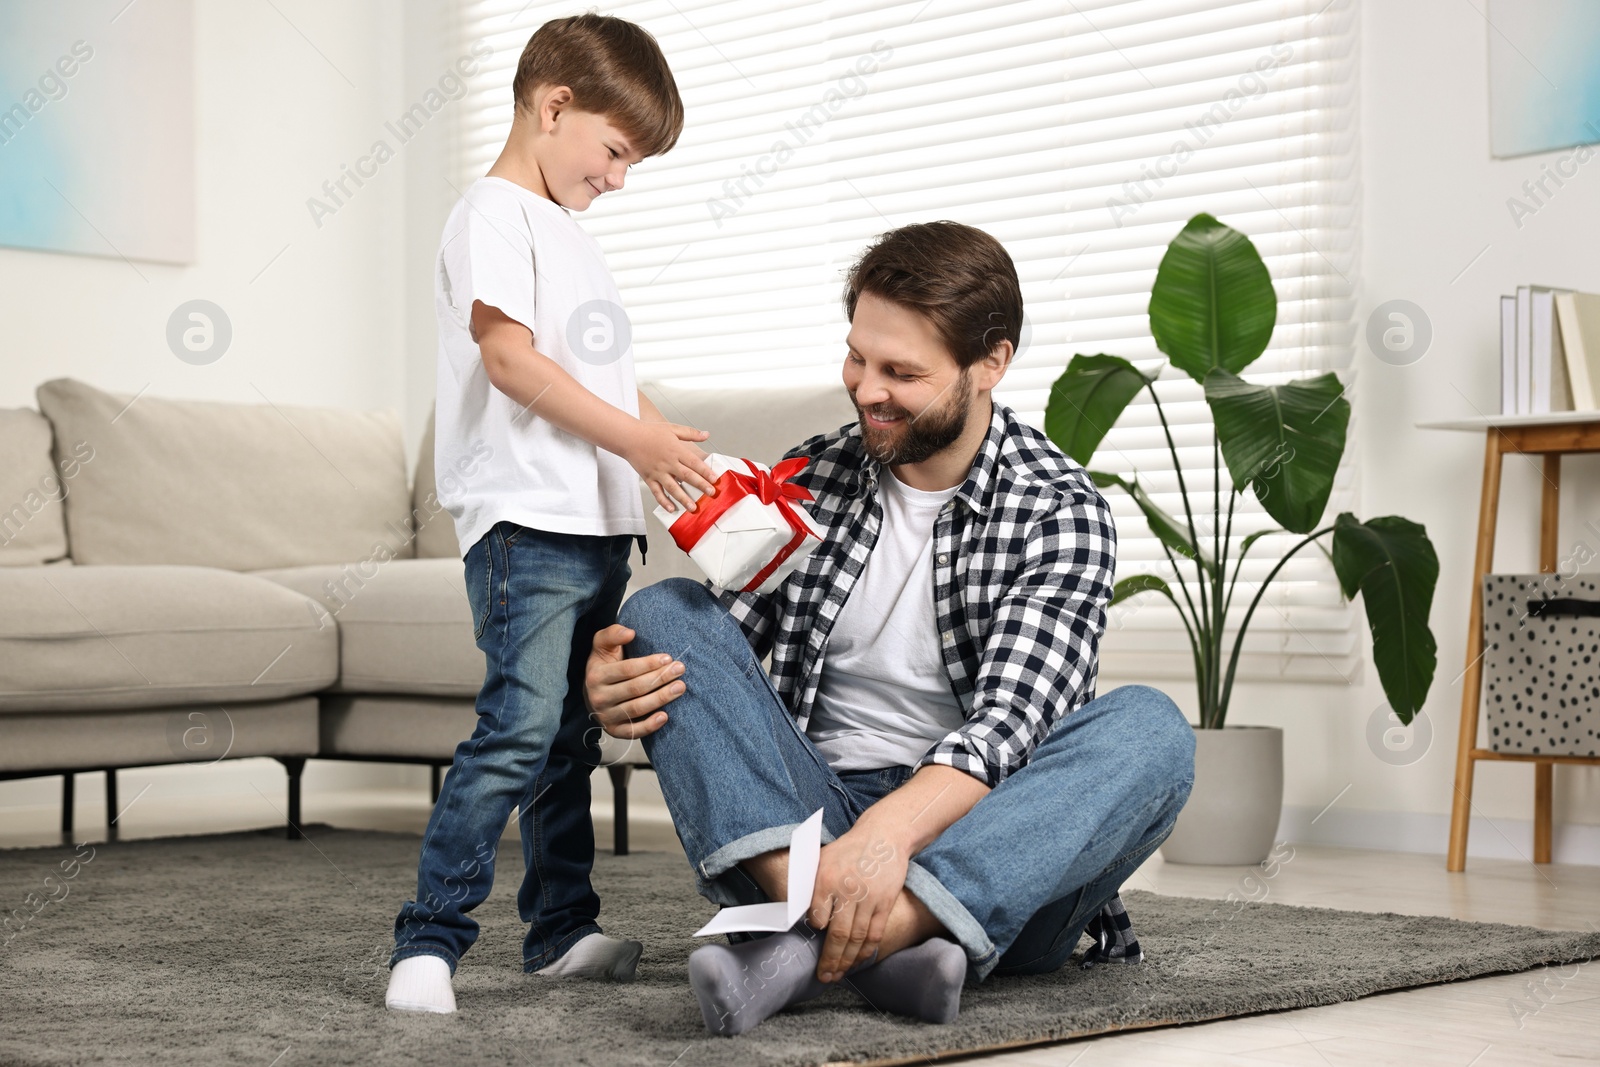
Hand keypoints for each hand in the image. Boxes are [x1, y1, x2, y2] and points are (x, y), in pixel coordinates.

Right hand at [583, 624, 684, 738]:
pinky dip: (649, 726)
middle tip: (680, 669)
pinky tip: (665, 716)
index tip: (668, 657)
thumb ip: (612, 634)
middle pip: (635, 689)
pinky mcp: (614, 731)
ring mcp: (606, 716)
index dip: (649, 664)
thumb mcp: (602, 646)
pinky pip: (633, 732)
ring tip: (680, 687)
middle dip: (660, 678)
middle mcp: (599, 698)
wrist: (593, 693)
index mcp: (596, 676)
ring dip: (661, 698)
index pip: (627, 670)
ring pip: (637, 709)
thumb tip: (630, 632)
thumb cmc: (604, 665)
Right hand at [625, 421, 715, 513]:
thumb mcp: (672, 428)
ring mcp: (658, 472)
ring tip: (693, 507)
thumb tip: (706, 434)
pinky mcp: (649, 478)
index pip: (694, 463)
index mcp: (675, 450)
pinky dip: (663, 501)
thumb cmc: (649, 432)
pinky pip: (657, 492)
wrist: (628, 437)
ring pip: (673, 488)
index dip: (705, 472)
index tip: (714, 479)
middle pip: (687, 476)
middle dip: (700, 486)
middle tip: (711, 494)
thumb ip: (690, 433)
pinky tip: (671, 508)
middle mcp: (668, 463)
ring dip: (683, 498)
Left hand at [807, 823, 908, 981]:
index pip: (817, 915)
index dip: (815, 931)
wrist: (884, 836)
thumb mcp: (823, 858)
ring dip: (847, 961)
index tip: (813, 941)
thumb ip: (811, 884)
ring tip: (838, 975)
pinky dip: (866, 952)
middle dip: (829, 960)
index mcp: (827, 878)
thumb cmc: (849, 850)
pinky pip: (875, 934)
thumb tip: (798, 911)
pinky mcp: (885, 903)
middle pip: (838, 934)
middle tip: (824, 977)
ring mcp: (869, 898)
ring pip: (857, 939)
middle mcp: (847, 890)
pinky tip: (858, 961)